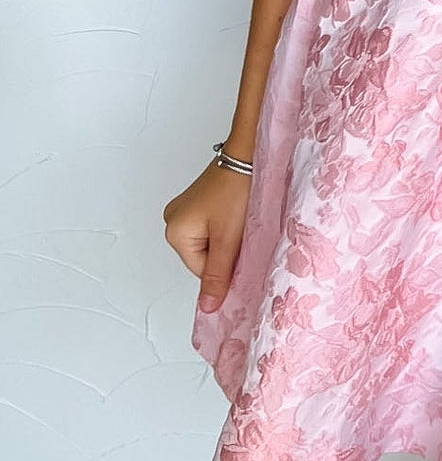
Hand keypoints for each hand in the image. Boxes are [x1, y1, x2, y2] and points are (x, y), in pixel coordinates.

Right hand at [162, 159, 250, 310]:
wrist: (249, 152)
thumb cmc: (237, 189)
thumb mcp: (228, 238)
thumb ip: (218, 275)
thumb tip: (207, 308)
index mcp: (174, 232)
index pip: (201, 270)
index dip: (224, 264)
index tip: (240, 246)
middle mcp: (174, 220)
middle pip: (204, 257)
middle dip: (225, 250)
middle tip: (240, 229)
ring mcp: (185, 210)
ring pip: (211, 242)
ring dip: (227, 237)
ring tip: (239, 219)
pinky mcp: (199, 202)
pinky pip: (212, 226)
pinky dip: (226, 225)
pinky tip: (237, 212)